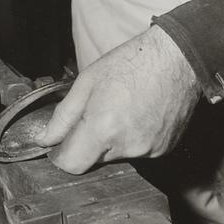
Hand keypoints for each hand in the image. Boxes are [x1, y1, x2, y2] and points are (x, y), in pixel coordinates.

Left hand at [35, 25, 200, 173]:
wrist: (178, 59)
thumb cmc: (133, 62)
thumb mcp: (87, 82)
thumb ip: (63, 116)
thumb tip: (45, 139)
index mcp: (103, 127)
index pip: (72, 164)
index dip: (63, 156)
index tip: (63, 145)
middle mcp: (127, 145)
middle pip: (94, 161)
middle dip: (90, 143)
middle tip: (100, 113)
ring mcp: (148, 150)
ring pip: (117, 156)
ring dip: (113, 141)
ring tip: (124, 110)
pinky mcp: (163, 150)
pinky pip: (138, 152)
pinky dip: (134, 138)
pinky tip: (140, 115)